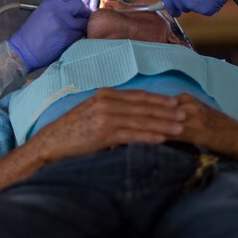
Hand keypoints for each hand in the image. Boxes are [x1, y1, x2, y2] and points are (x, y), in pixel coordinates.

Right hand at [8, 0, 88, 70]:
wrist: (24, 51)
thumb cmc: (31, 35)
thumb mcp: (41, 14)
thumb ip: (56, 8)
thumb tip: (72, 8)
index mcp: (49, 4)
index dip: (74, 2)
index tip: (74, 9)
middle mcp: (57, 11)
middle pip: (79, 5)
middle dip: (81, 12)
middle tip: (79, 20)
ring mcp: (63, 23)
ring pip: (83, 20)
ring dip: (82, 26)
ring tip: (74, 32)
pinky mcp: (67, 36)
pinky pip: (81, 33)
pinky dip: (79, 36)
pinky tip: (72, 39)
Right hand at [30, 88, 187, 162]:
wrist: (52, 143)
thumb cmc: (73, 132)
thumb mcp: (93, 114)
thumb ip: (112, 111)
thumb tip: (133, 116)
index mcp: (105, 95)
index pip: (138, 96)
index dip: (159, 99)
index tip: (176, 102)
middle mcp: (107, 102)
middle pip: (144, 106)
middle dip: (167, 111)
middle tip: (185, 114)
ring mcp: (105, 117)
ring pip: (142, 119)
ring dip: (163, 123)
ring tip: (180, 128)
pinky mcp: (104, 133)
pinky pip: (132, 134)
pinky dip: (149, 136)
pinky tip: (163, 139)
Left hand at [162, 0, 231, 15]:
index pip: (167, 4)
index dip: (172, 6)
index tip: (174, 8)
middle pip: (179, 8)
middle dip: (184, 4)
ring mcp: (192, 5)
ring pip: (192, 9)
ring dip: (196, 4)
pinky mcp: (205, 10)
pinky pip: (205, 11)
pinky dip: (207, 5)